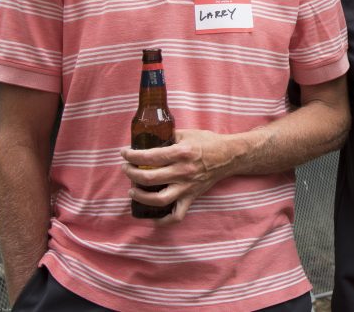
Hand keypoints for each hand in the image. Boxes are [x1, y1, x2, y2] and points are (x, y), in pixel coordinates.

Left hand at [121, 128, 238, 222]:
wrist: (229, 156)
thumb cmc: (208, 142)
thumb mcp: (187, 133)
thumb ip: (168, 136)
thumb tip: (149, 139)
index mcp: (181, 153)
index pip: (150, 156)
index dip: (132, 155)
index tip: (124, 153)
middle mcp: (183, 171)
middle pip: (149, 177)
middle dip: (131, 173)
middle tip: (126, 168)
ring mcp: (187, 187)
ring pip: (159, 199)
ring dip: (141, 196)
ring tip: (132, 190)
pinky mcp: (192, 197)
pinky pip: (177, 215)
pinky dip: (163, 220)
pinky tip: (152, 216)